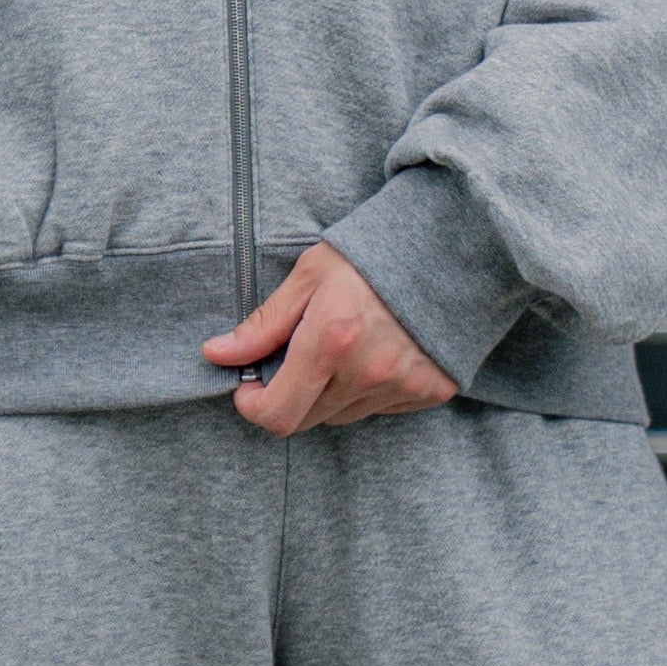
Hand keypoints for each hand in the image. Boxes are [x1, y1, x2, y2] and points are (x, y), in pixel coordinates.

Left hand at [203, 243, 458, 435]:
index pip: (278, 414)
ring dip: (328, 394)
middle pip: (307, 419)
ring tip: (340, 347)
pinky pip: (380, 409)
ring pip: (342, 416)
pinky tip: (375, 352)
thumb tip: (216, 354)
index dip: (254, 406)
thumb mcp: (308, 276)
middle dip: (288, 396)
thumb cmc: (370, 254)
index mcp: (330, 341)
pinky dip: (367, 391)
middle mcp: (367, 373)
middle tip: (293, 359)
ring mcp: (403, 386)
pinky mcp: (430, 391)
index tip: (250, 385)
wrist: (450, 246)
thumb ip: (263, 324)